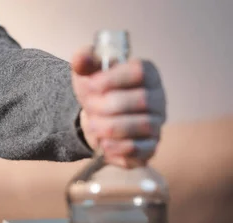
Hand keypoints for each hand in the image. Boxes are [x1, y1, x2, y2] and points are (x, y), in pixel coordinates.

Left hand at [71, 47, 166, 167]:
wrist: (95, 118)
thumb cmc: (96, 90)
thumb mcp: (87, 72)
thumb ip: (83, 60)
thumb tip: (81, 57)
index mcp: (147, 73)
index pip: (140, 71)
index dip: (112, 79)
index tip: (91, 85)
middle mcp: (158, 98)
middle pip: (141, 100)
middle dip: (108, 105)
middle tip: (90, 107)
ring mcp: (156, 123)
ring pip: (142, 125)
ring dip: (111, 127)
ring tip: (93, 126)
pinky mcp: (149, 147)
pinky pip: (140, 149)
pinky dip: (117, 147)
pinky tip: (103, 143)